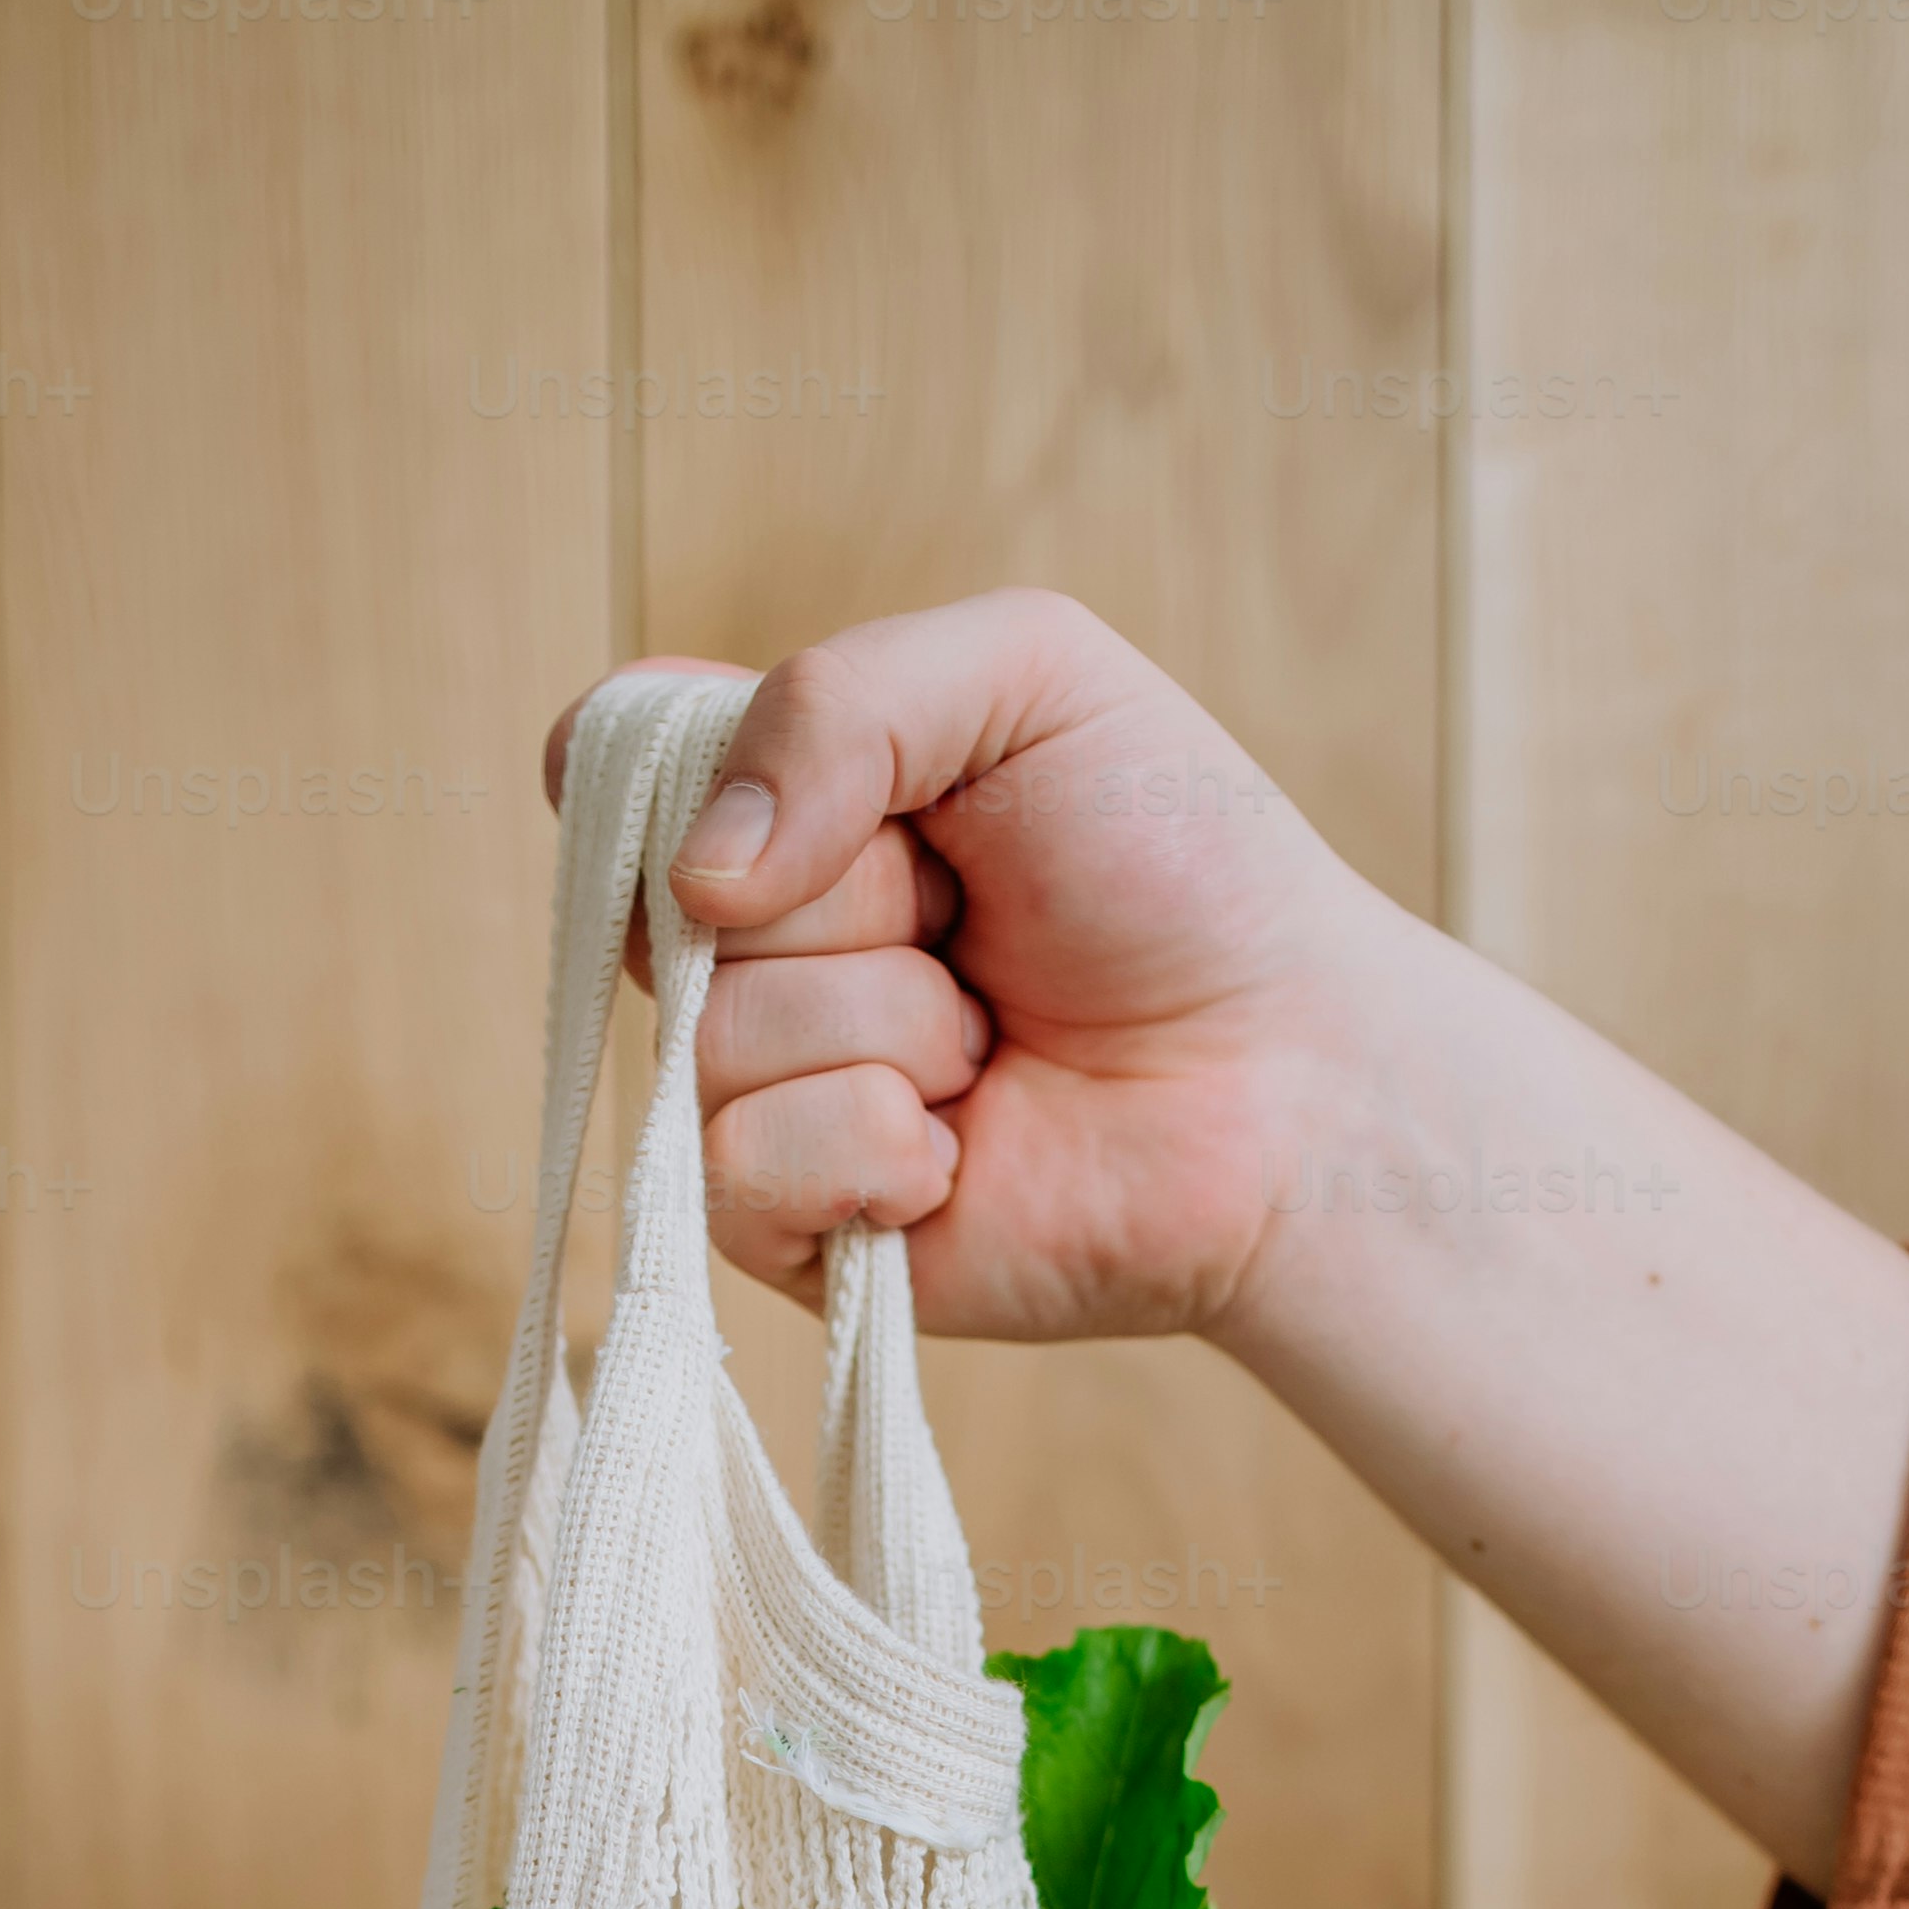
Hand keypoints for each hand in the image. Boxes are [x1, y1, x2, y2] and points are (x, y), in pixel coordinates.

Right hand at [542, 591, 1381, 1342]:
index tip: (838, 785)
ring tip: (992, 1038)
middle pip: (666, 898)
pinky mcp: (799, 1231)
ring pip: (710, 1036)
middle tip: (976, 916)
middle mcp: (752, 950)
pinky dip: (871, 1143)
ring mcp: (769, 1092)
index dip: (687, 773)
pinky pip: (737, 1167)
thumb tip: (698, 880)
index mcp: (788, 802)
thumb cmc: (1180, 866)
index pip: (619, 762)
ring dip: (892, 1021)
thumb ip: (836, 702)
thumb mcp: (1028, 678)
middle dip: (856, 889)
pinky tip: (965, 1147)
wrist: (1289, 1070)